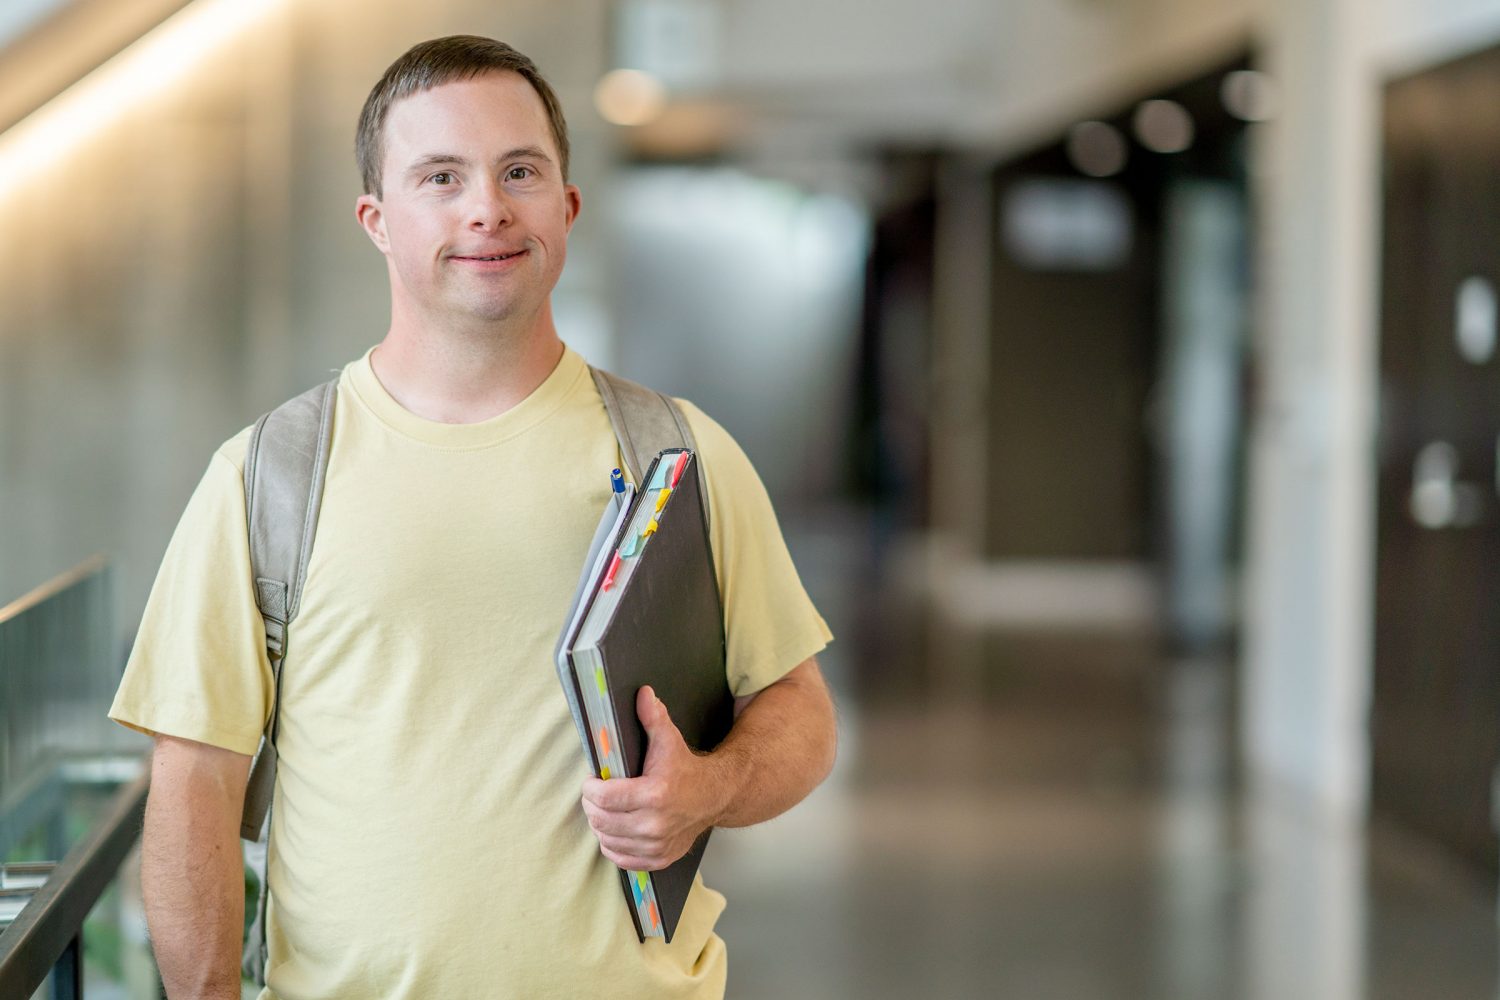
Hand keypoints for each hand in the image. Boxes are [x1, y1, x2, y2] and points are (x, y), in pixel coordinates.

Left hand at [579, 686, 729, 870]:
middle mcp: (655, 824)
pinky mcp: (657, 858)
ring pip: (607, 839)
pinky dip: (611, 844)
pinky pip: (620, 857)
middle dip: (592, 805)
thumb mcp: (669, 740)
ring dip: (600, 824)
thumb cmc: (685, 768)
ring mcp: (656, 845)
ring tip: (605, 809)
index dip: (591, 788)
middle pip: (601, 820)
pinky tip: (616, 828)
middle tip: (595, 794)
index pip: (605, 798)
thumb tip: (643, 694)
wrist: (713, 797)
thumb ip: (653, 717)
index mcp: (656, 794)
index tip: (592, 779)